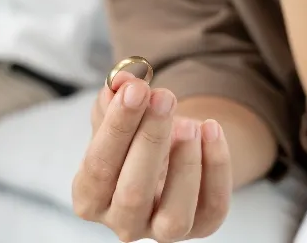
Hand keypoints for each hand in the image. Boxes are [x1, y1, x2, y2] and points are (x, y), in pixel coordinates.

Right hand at [72, 72, 232, 241]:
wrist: (167, 155)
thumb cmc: (133, 136)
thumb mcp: (119, 114)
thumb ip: (115, 96)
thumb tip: (123, 79)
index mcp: (90, 196)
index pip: (99, 166)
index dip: (117, 127)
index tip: (135, 89)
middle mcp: (122, 222)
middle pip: (133, 193)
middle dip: (150, 140)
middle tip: (164, 97)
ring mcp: (161, 231)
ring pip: (174, 216)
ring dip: (184, 166)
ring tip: (190, 123)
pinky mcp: (201, 228)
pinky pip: (213, 207)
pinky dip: (216, 167)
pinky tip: (212, 129)